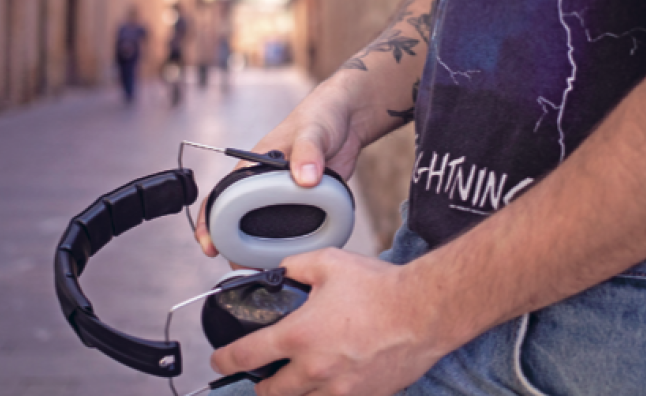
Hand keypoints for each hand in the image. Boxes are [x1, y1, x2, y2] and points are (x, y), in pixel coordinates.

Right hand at [194, 78, 366, 257]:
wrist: (349, 119)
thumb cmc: (322, 116)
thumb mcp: (313, 131)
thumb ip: (308, 152)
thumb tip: (305, 179)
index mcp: (253, 165)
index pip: (221, 196)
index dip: (209, 221)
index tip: (209, 244)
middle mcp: (264, 184)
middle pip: (238, 220)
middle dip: (233, 247)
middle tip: (240, 267)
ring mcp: (284, 196)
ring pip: (265, 229)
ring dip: (261, 251)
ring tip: (264, 270)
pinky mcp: (306, 204)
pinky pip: (294, 229)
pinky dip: (291, 245)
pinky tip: (296, 258)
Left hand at [210, 249, 445, 395]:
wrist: (425, 312)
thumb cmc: (380, 288)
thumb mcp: (328, 263)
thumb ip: (294, 266)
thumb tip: (279, 271)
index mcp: (299, 337)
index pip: (246, 356)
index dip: (225, 361)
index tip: (220, 361)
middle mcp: (315, 370)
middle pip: (271, 393)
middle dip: (261, 384)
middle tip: (262, 374)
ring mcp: (341, 390)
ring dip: (293, 393)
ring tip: (296, 379)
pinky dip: (325, 395)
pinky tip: (331, 380)